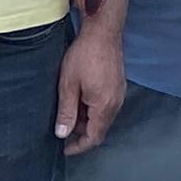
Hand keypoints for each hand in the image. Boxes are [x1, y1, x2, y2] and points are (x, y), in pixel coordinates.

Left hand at [54, 18, 127, 154]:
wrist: (103, 31)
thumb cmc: (84, 55)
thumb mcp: (68, 85)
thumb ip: (66, 112)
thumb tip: (62, 134)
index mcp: (104, 106)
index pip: (94, 137)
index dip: (79, 146)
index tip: (65, 149)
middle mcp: (116, 104)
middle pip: (99, 129)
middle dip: (81, 132)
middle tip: (62, 128)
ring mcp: (119, 94)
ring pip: (102, 117)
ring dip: (86, 120)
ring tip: (68, 112)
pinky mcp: (118, 85)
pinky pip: (106, 106)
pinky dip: (92, 109)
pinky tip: (79, 99)